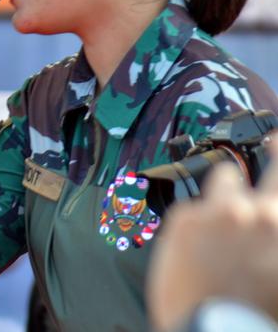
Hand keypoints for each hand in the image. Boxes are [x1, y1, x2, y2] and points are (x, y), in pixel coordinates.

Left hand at [146, 155, 277, 330]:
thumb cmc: (257, 315)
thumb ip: (272, 236)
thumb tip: (268, 222)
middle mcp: (262, 213)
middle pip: (274, 165)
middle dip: (275, 150)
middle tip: (273, 141)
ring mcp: (223, 211)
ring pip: (224, 178)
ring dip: (225, 191)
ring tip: (218, 216)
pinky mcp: (187, 218)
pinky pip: (191, 210)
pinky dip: (193, 225)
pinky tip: (191, 250)